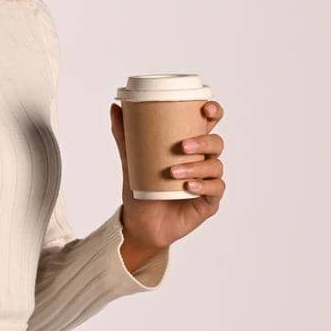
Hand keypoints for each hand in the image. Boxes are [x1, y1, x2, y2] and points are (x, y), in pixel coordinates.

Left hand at [109, 100, 225, 254]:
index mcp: (190, 145)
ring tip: (174, 171)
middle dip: (204, 141)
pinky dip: (203, 185)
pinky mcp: (209, 201)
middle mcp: (202, 160)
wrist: (140, 223)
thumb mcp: (131, 159)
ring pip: (215, 166)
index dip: (214, 112)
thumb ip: (124, 134)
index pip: (209, 123)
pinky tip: (188, 186)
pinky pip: (215, 189)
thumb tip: (114, 107)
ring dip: (197, 167)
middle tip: (183, 146)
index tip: (206, 108)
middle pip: (216, 143)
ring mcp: (207, 181)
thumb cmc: (141, 188)